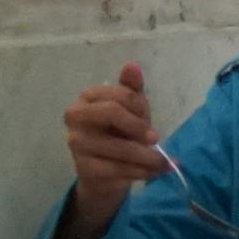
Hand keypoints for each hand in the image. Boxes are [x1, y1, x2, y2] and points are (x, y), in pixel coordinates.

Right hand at [62, 63, 168, 203]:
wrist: (105, 172)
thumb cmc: (120, 133)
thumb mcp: (130, 109)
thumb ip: (132, 89)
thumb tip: (132, 65)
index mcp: (88, 97)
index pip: (120, 94)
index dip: (140, 107)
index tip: (148, 118)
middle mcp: (75, 117)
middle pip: (112, 111)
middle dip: (139, 126)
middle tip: (155, 138)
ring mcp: (76, 142)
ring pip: (119, 147)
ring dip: (148, 157)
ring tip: (163, 162)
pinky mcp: (84, 167)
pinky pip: (118, 169)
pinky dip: (141, 172)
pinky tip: (153, 172)